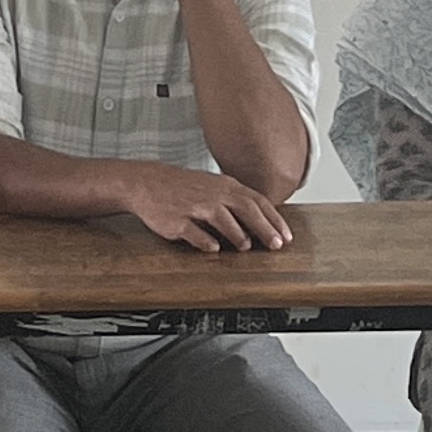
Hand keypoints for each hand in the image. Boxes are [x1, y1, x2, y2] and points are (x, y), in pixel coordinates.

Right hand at [119, 162, 291, 251]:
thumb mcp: (212, 186)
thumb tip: (262, 220)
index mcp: (224, 186)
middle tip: (277, 245)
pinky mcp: (177, 220)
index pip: (256, 200)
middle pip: (245, 209)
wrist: (145, 182)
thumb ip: (235, 200)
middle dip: (264, 228)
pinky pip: (194, 232)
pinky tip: (214, 249)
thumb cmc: (182, 187)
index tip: (286, 235)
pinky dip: (206, 241)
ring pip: (222, 219)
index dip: (274, 219)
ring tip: (247, 247)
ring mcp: (194, 206)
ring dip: (238, 234)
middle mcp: (212, 194)